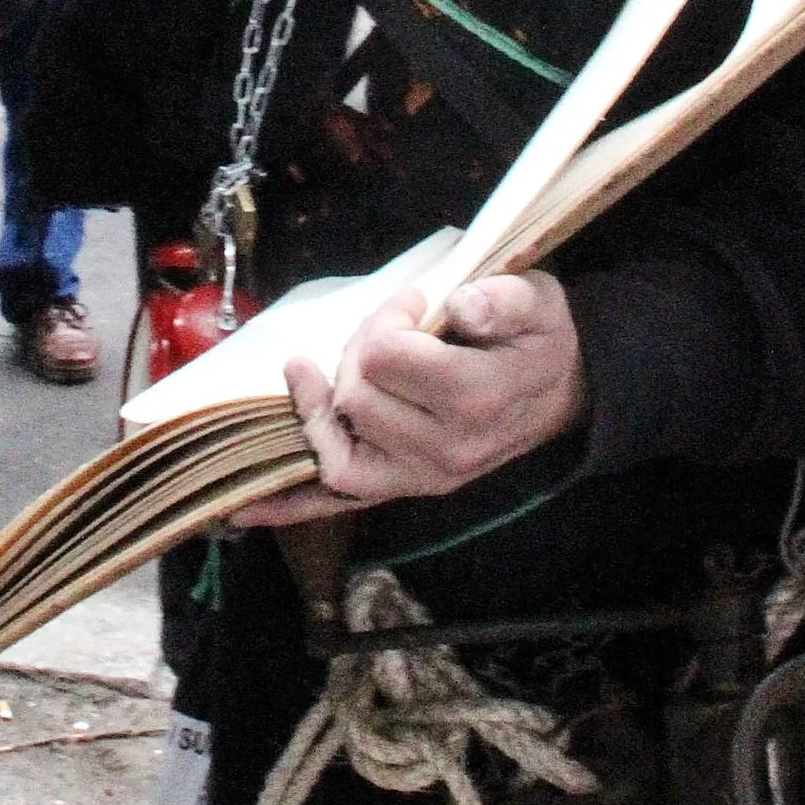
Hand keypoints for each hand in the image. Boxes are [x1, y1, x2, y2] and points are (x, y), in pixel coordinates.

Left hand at [243, 271, 586, 523]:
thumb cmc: (538, 341)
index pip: (385, 355)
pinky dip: (289, 503)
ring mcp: (421, 476)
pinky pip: (336, 499)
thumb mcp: (539, 302)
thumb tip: (461, 303)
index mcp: (476, 398)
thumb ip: (502, 298)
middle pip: (354, 395)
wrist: (560, 394)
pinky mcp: (404, 488)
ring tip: (327, 371)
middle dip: (360, 349)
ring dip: (324, 401)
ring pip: (336, 444)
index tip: (415, 303)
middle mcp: (445, 449)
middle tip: (391, 331)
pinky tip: (244, 506)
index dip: (389, 318)